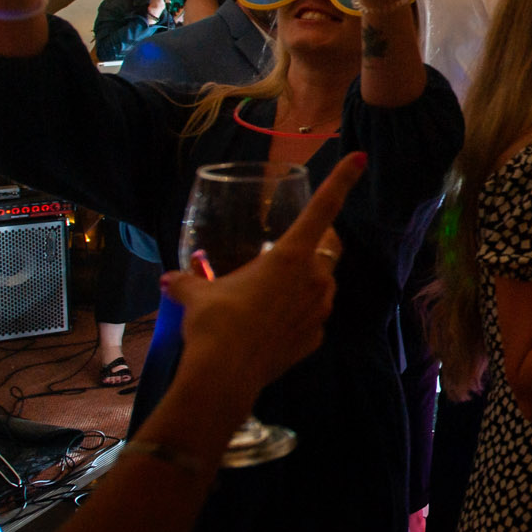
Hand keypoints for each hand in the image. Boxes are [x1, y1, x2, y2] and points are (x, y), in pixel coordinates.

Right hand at [162, 152, 363, 399]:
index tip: (360, 157)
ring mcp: (320, 310)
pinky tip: (269, 328)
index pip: (323, 208)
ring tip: (267, 297)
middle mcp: (315, 278)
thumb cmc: (214, 322)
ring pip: (321, 287)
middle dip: (316, 245)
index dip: (343, 180)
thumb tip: (171, 279)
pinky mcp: (316, 338)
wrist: (224, 374)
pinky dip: (294, 319)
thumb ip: (187, 281)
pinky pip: (310, 320)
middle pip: (328, 249)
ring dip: (302, 285)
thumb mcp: (195, 294)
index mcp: (291, 255)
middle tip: (289, 251)